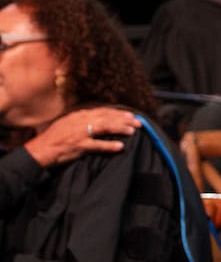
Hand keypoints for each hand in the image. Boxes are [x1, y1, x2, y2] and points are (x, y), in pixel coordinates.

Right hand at [22, 107, 139, 168]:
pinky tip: (120, 146)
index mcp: (79, 115)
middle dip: (124, 119)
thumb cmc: (53, 138)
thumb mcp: (67, 123)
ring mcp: (80, 133)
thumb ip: (82, 119)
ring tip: (133, 131)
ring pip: (105, 127)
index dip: (118, 113)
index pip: (103, 111)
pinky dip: (109, 145)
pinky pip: (97, 145)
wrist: (40, 150)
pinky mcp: (79, 146)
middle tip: (139, 122)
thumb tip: (98, 118)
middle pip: (107, 117)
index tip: (130, 115)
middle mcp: (81, 121)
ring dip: (120, 128)